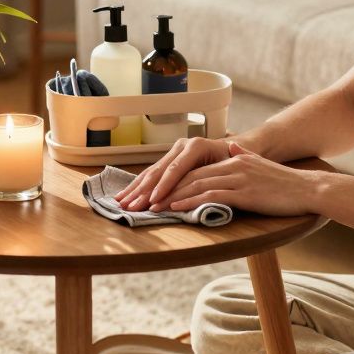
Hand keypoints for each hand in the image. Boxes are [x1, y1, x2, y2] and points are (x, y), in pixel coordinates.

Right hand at [114, 136, 232, 210]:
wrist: (231, 149)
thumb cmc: (232, 161)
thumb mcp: (229, 166)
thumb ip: (216, 176)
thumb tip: (203, 191)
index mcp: (196, 147)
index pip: (176, 169)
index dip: (163, 186)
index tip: (152, 201)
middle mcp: (182, 146)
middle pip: (159, 171)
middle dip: (143, 191)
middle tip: (130, 207)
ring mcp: (173, 151)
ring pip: (151, 172)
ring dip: (135, 189)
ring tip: (121, 203)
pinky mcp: (168, 158)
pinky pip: (151, 173)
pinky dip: (137, 185)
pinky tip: (126, 194)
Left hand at [152, 141, 321, 217]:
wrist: (308, 188)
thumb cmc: (286, 182)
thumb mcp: (262, 164)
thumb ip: (245, 155)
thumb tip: (235, 147)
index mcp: (234, 159)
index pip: (196, 169)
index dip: (173, 179)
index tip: (155, 190)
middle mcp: (232, 165)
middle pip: (190, 175)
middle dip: (165, 188)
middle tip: (145, 199)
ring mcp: (237, 177)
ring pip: (196, 184)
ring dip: (171, 196)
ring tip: (152, 205)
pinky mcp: (243, 192)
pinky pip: (210, 195)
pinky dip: (190, 201)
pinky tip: (176, 207)